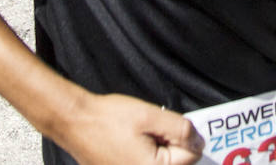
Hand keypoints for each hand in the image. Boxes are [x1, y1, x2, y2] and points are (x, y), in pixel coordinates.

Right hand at [57, 92, 204, 164]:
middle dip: (169, 143)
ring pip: (162, 162)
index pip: (191, 155)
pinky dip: (144, 154)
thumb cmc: (109, 119)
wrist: (75, 122)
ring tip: (136, 136)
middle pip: (178, 162)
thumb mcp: (150, 116)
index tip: (160, 125)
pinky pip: (146, 163)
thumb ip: (180, 129)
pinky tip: (129, 143)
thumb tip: (199, 142)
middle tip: (147, 130)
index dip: (180, 134)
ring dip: (157, 148)